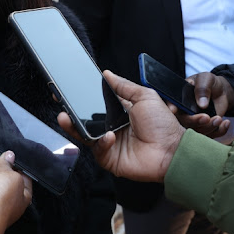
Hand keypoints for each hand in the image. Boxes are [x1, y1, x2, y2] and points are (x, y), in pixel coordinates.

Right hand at [0, 143, 32, 233]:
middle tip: (10, 133)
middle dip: (8, 152)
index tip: (25, 145)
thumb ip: (10, 164)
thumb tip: (8, 155)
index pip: (24, 174)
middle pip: (6, 166)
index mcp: (20, 194)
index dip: (24, 160)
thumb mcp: (14, 180)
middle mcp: (3, 190)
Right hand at [58, 70, 185, 182]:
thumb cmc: (162, 124)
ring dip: (74, 127)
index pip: (96, 104)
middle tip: (61, 102)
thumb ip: (124, 86)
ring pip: (85, 135)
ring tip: (67, 117)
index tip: (69, 89)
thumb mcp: (145, 97)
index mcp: (120, 112)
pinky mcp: (110, 159)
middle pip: (86, 120)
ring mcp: (109, 144)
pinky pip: (97, 149)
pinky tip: (108, 136)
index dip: (83, 98)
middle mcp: (112, 128)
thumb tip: (107, 74)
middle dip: (71, 112)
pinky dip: (100, 142)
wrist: (172, 150)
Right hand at [166, 72, 231, 137]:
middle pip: (183, 121)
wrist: (220, 91)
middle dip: (194, 121)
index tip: (174, 110)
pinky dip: (219, 131)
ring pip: (196, 131)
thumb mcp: (206, 79)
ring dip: (208, 127)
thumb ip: (202, 88)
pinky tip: (226, 123)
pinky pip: (209, 135)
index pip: (171, 104)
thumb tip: (202, 104)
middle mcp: (183, 113)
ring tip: (219, 119)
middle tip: (207, 118)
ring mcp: (193, 122)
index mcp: (179, 98)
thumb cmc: (209, 82)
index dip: (171, 108)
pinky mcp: (204, 128)